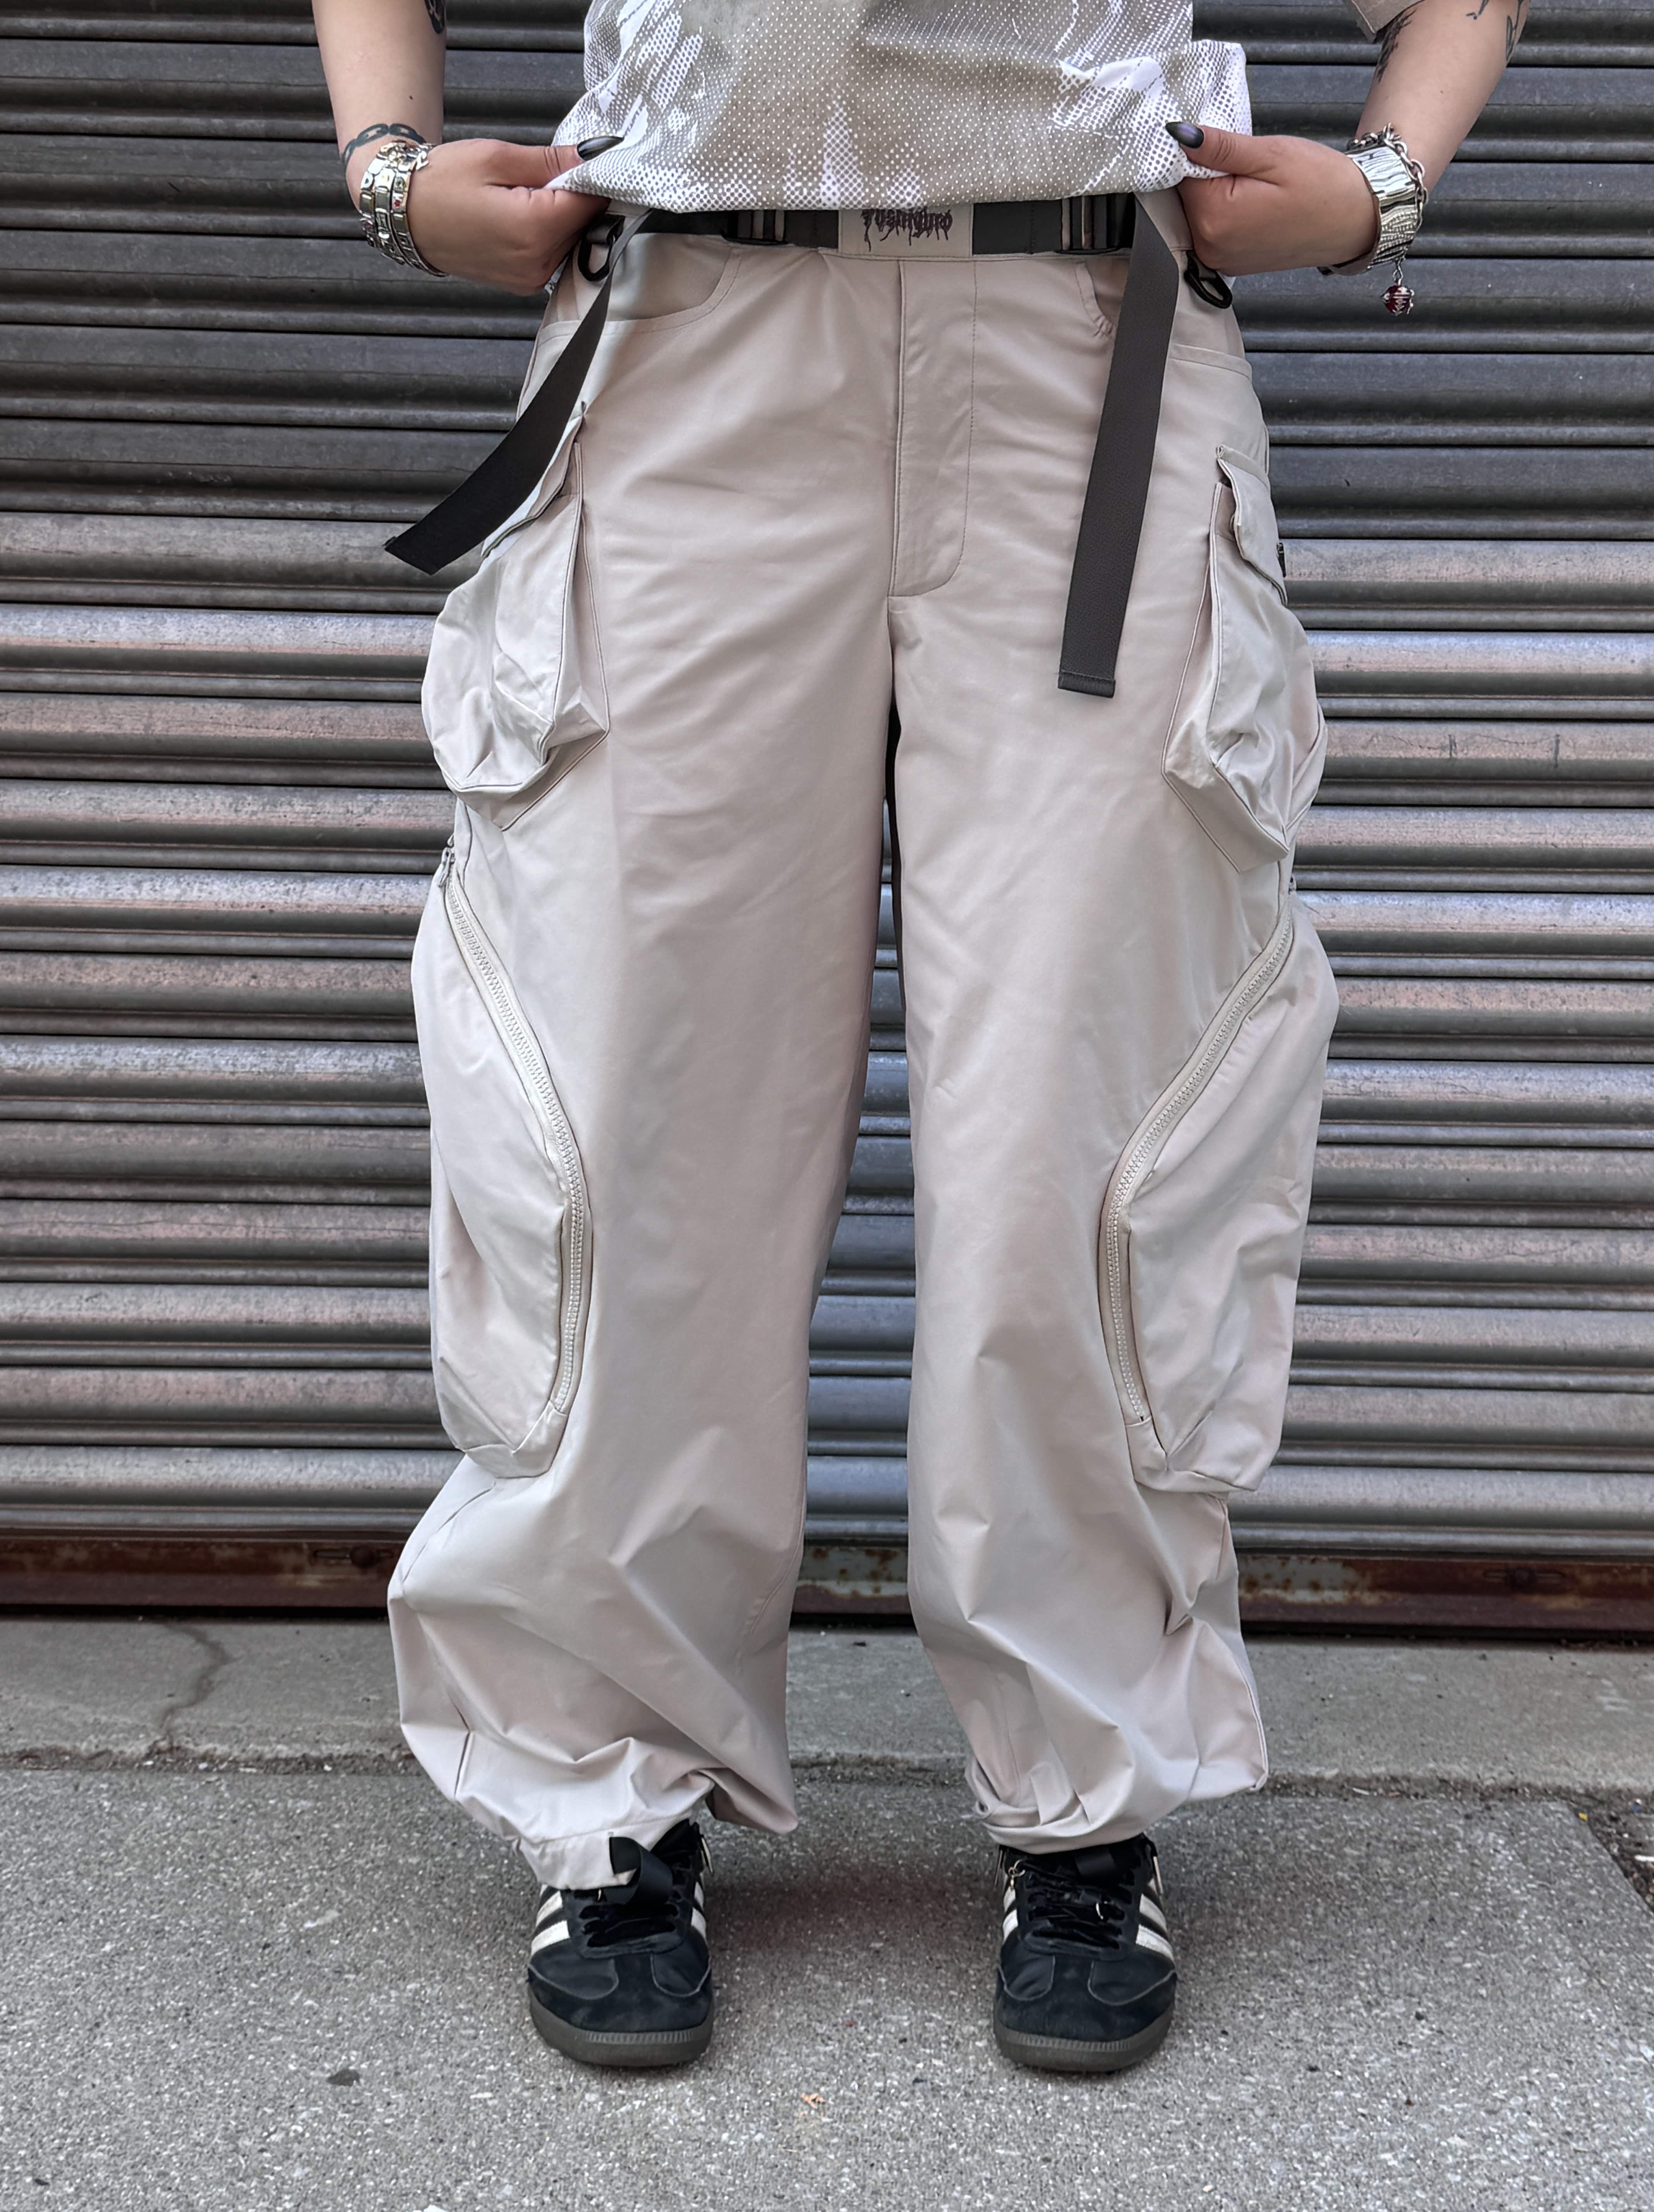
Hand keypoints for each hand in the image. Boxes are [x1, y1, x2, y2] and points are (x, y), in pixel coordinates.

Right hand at [347, 137, 606, 293]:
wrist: (405, 216)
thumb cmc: (441, 182)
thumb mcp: (496, 157)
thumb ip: (550, 161)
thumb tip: (594, 156)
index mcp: (533, 230)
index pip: (591, 204)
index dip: (595, 178)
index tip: (590, 160)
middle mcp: (536, 264)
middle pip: (584, 225)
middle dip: (577, 198)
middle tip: (549, 173)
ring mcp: (530, 279)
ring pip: (571, 241)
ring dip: (562, 216)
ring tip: (529, 194)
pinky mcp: (523, 284)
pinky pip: (553, 254)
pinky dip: (548, 232)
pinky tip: (524, 214)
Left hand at [1171, 125, 1379, 275]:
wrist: (1354, 220)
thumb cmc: (1321, 186)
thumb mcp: (1271, 154)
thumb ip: (1220, 147)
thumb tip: (1179, 135)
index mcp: (1215, 219)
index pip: (1179, 174)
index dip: (1198, 152)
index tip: (1224, 143)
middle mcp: (1210, 246)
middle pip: (1185, 195)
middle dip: (1206, 172)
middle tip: (1247, 163)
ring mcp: (1218, 258)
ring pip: (1197, 210)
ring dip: (1216, 190)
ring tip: (1254, 183)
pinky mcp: (1228, 260)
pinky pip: (1212, 227)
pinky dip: (1224, 209)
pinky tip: (1252, 201)